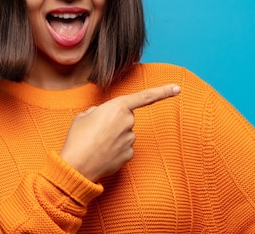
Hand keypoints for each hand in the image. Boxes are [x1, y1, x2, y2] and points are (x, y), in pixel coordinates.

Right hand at [59, 84, 180, 180]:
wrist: (77, 165)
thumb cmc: (78, 138)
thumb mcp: (84, 115)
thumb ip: (99, 111)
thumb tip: (103, 116)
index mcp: (117, 107)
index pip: (145, 97)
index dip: (163, 91)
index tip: (177, 88)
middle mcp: (128, 122)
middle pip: (127, 118)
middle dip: (114, 122)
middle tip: (96, 130)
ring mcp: (130, 140)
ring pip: (125, 133)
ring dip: (113, 136)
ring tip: (96, 143)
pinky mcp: (129, 155)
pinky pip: (124, 147)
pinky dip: (115, 149)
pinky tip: (102, 153)